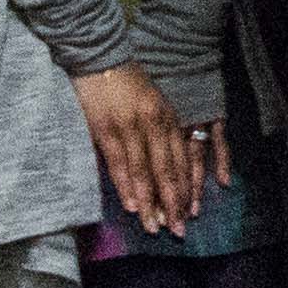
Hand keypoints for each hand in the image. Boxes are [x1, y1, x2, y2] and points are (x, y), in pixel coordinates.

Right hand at [74, 65, 216, 235]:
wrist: (99, 56)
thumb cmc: (126, 83)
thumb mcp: (153, 103)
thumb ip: (160, 132)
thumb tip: (164, 170)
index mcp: (168, 117)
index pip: (181, 161)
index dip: (185, 189)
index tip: (188, 214)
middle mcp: (155, 123)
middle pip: (168, 170)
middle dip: (173, 203)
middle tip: (178, 231)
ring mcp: (131, 127)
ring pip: (145, 172)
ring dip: (150, 203)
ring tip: (155, 227)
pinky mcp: (107, 129)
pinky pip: (120, 164)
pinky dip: (127, 187)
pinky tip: (133, 206)